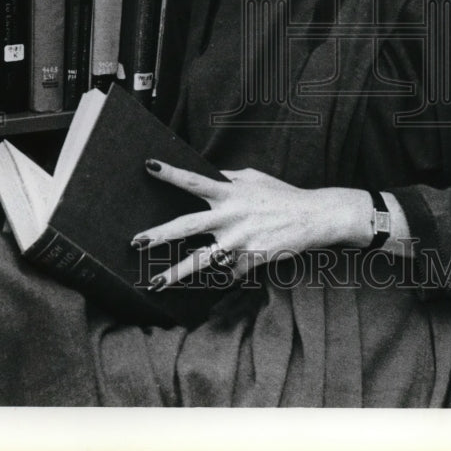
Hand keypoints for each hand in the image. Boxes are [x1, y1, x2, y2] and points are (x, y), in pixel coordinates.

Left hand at [131, 160, 371, 289]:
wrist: (313, 216)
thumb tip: (210, 176)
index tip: (149, 166)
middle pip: (188, 226)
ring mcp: (240, 240)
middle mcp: (231, 216)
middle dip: (161, 234)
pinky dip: (226, 272)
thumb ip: (228, 179)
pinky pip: (230, 271)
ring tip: (155, 283)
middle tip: (136, 241)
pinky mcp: (251, 260)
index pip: (195, 180)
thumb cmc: (281, 194)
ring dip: (176, 273)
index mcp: (230, 192)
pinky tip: (226, 274)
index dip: (171, 173)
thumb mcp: (254, 178)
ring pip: (202, 261)